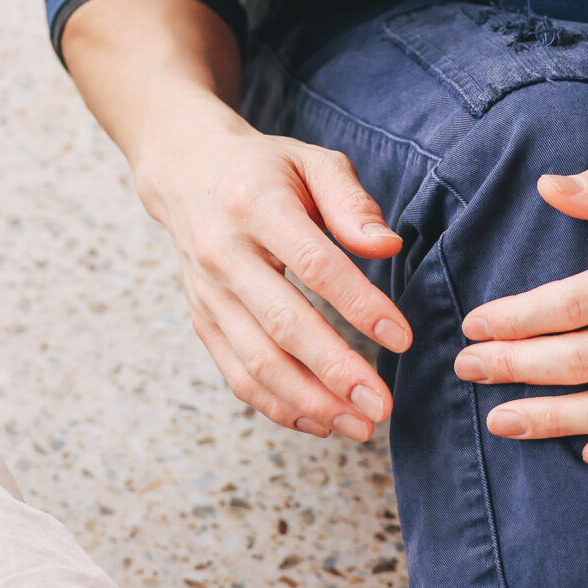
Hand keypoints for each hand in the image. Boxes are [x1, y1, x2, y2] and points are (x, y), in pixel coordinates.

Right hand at [142, 110, 412, 441]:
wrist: (187, 173)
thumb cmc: (264, 171)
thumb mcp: (313, 162)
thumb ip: (352, 203)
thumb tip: (388, 246)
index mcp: (254, 205)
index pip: (313, 264)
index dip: (358, 304)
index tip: (400, 338)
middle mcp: (223, 253)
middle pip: (282, 323)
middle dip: (335, 371)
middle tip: (381, 405)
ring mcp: (207, 292)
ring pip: (256, 360)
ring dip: (309, 401)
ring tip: (358, 425)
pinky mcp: (201, 320)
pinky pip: (236, 374)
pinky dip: (277, 406)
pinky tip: (319, 422)